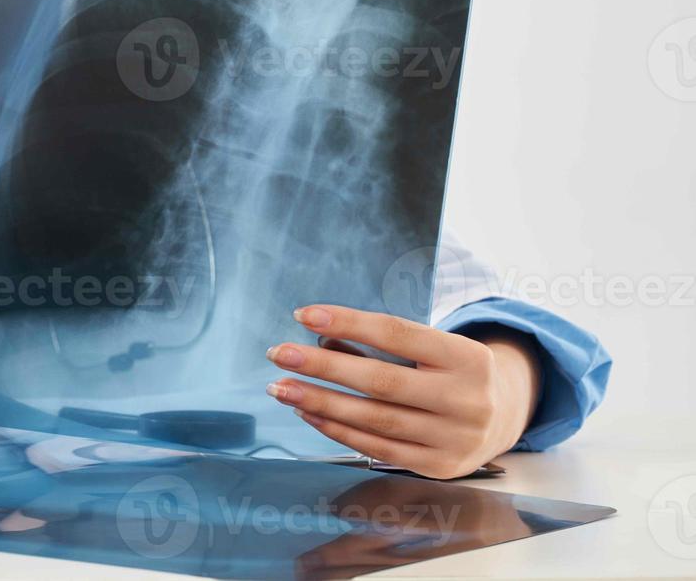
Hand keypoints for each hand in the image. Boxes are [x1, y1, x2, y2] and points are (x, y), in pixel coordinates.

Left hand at [265, 305, 540, 479]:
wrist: (503, 417)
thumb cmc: (452, 372)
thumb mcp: (432, 349)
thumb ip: (382, 346)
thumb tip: (319, 341)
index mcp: (466, 356)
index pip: (396, 333)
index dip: (348, 322)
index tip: (303, 315)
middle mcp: (466, 398)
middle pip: (381, 381)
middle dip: (322, 368)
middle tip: (279, 354)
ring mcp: (455, 437)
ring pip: (375, 419)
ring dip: (320, 402)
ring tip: (282, 388)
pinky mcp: (440, 466)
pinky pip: (378, 448)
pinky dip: (338, 430)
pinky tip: (309, 412)